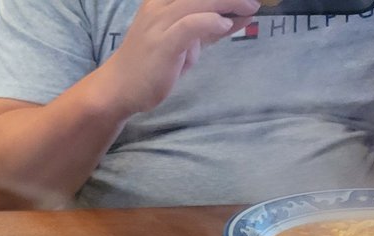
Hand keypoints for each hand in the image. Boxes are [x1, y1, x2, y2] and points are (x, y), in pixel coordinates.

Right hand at [97, 0, 260, 116]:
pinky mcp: (162, 43)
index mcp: (162, 1)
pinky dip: (212, 22)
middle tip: (255, 0)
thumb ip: (208, 27)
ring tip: (250, 8)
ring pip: (200, 2)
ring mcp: (159, 24)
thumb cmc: (150, 66)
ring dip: (230, 3)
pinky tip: (226, 26)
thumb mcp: (183, 41)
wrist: (118, 88)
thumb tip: (241, 15)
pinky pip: (191, 24)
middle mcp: (159, 6)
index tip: (245, 0)